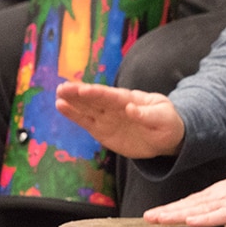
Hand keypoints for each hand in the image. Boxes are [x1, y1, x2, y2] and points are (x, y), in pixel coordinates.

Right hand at [54, 82, 182, 158]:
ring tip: (58, 95)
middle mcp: (115, 106)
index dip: (97, 93)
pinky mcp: (102, 130)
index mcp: (130, 99)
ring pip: (87, 108)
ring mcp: (107, 117)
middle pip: (95, 99)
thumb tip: (130, 109)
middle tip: (62, 88)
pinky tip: (61, 106)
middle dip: (79, 94)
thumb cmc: (166, 123)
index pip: (111, 96)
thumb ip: (147, 115)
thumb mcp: (163, 118)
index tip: (83, 90)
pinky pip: (86, 122)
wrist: (165, 138)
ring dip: (72, 102)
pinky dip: (74, 115)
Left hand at [143, 168, 225, 226]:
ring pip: (198, 208)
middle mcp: (219, 195)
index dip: (172, 209)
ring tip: (159, 219)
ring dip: (177, 214)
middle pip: (189, 204)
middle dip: (167, 211)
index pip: (190, 203)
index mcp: (219, 195)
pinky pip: (220, 215)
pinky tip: (190, 221)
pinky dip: (204, 218)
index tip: (154, 215)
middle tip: (147, 217)